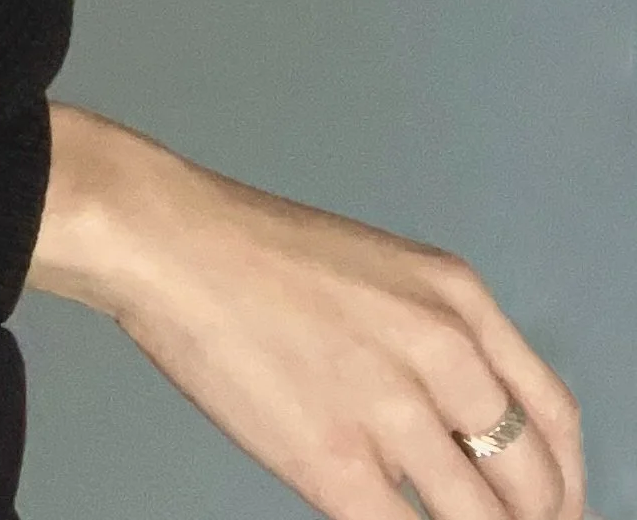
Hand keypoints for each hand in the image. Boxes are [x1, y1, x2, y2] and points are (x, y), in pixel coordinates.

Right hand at [35, 108, 586, 519]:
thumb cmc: (251, 254)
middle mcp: (441, 349)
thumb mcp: (377, 272)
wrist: (167, 241)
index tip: (554, 511)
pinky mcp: (335, 462)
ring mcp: (390, 408)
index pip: (552, 418)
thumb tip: (466, 433)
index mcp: (457, 299)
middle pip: (529, 481)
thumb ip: (432, 343)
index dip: (565, 484)